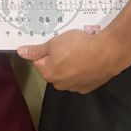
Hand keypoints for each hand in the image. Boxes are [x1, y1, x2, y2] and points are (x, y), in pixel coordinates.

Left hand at [16, 28, 130, 92]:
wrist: (108, 52)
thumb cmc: (80, 46)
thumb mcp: (54, 43)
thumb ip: (36, 50)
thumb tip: (21, 52)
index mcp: (48, 73)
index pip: (38, 60)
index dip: (46, 50)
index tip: (55, 43)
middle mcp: (59, 84)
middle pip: (52, 68)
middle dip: (57, 58)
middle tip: (68, 46)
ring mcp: (74, 87)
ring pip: (66, 73)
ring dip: (70, 65)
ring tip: (80, 52)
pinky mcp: (88, 87)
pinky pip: (79, 78)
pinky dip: (81, 70)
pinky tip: (87, 60)